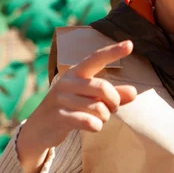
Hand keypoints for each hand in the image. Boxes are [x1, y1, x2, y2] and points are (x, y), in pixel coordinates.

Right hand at [17, 41, 136, 172]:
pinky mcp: (59, 116)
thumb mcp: (91, 97)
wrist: (39, 128)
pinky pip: (88, 121)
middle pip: (103, 87)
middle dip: (114, 101)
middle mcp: (68, 81)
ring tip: (100, 118)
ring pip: (98, 107)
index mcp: (77, 71)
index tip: (130, 44)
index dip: (113, 52)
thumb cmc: (71, 107)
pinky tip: (93, 126)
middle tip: (113, 108)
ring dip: (105, 116)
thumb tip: (134, 92)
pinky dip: (96, 126)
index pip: (97, 58)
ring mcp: (61, 98)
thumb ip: (113, 94)